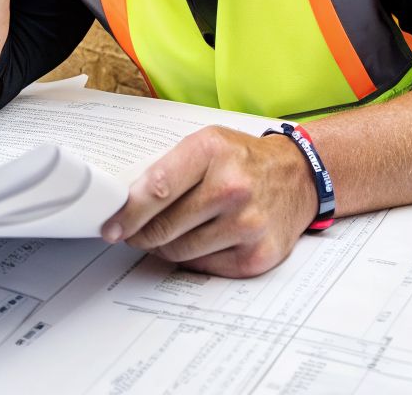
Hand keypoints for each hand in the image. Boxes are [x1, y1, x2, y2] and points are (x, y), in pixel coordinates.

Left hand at [100, 127, 317, 277]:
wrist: (299, 176)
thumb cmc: (244, 160)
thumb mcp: (207, 144)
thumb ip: (168, 169)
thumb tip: (127, 206)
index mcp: (213, 151)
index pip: (156, 189)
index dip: (127, 213)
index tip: (112, 226)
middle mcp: (233, 188)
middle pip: (164, 227)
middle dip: (141, 234)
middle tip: (133, 233)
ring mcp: (248, 224)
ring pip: (180, 252)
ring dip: (164, 248)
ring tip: (166, 236)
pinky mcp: (257, 254)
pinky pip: (205, 267)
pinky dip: (193, 259)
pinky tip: (198, 242)